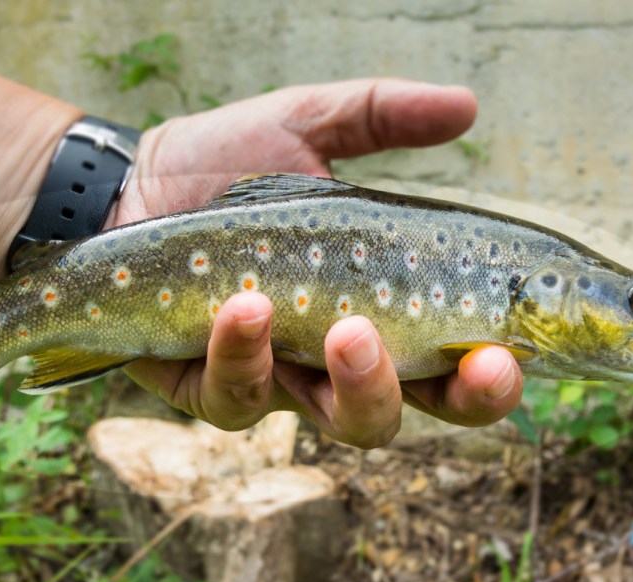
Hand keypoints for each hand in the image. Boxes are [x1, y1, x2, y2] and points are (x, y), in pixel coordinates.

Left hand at [116, 79, 522, 447]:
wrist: (121, 191)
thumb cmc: (219, 168)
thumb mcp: (306, 128)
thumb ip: (382, 117)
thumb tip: (467, 106)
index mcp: (376, 309)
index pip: (453, 362)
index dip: (491, 374)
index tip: (512, 350)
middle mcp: (334, 361)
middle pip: (418, 410)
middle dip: (455, 401)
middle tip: (475, 364)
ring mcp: (276, 380)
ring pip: (338, 424)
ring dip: (358, 384)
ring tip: (349, 327)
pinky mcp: (209, 389)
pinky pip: (238, 399)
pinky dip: (246, 355)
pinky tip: (246, 307)